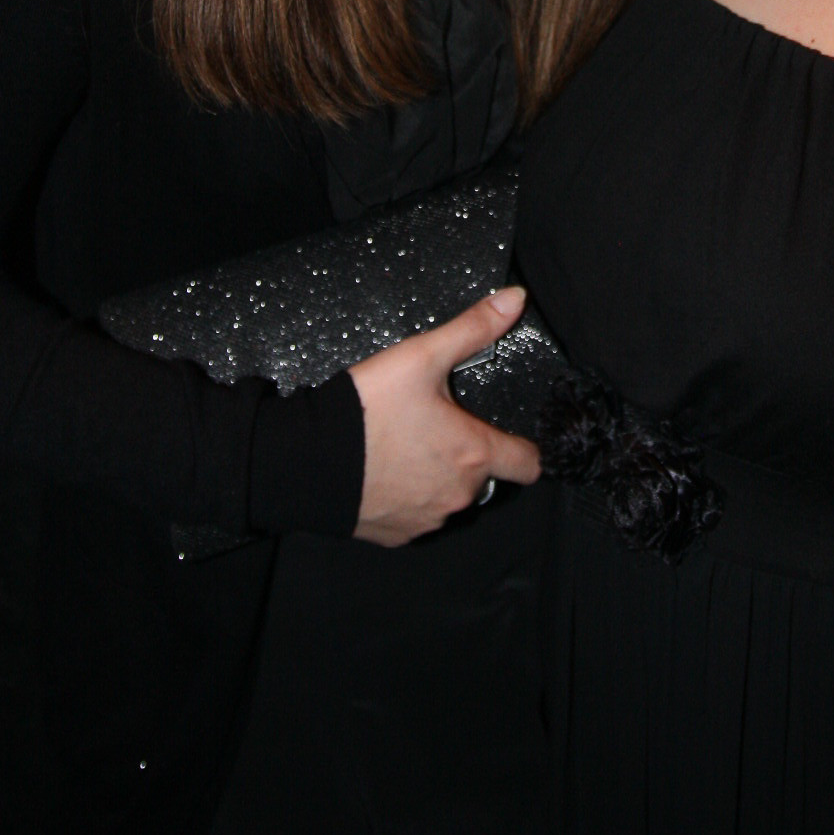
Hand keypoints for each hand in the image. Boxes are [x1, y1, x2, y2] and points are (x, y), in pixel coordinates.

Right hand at [347, 286, 541, 545]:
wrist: (304, 461)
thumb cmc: (366, 411)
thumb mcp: (421, 356)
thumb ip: (472, 328)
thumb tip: (515, 300)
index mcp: (473, 453)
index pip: (529, 464)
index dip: (526, 446)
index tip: (513, 433)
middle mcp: (458, 495)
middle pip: (486, 477)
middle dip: (469, 452)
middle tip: (438, 422)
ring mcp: (427, 519)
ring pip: (451, 497)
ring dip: (440, 475)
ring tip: (409, 444)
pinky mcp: (397, 534)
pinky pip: (419, 515)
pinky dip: (411, 496)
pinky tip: (387, 470)